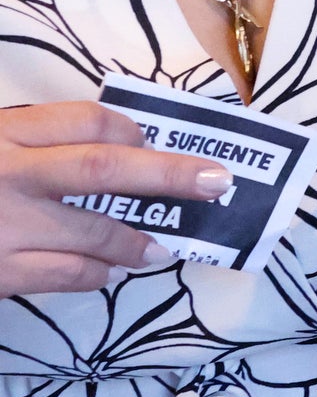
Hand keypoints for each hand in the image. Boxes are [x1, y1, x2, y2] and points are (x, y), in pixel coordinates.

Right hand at [0, 102, 218, 295]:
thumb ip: (40, 146)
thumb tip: (124, 152)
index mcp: (7, 135)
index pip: (87, 122)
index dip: (129, 131)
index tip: (150, 142)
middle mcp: (10, 175)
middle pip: (103, 168)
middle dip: (168, 175)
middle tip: (216, 183)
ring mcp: (5, 226)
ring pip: (94, 231)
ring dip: (136, 241)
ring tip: (161, 248)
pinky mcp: (1, 272)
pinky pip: (68, 273)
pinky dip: (98, 273)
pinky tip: (109, 271)